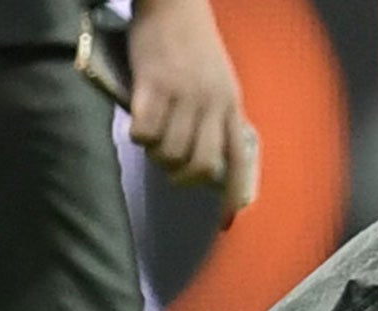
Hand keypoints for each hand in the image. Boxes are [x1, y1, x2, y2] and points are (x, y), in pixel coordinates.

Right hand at [127, 0, 258, 223]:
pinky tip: (138, 121)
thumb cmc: (190, 43)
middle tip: (167, 167)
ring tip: (151, 140)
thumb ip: (216, 116)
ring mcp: (184, 94)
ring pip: (170, 152)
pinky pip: (145, 132)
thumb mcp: (218, 81)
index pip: (239, 158)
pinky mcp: (154, 85)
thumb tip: (206, 160)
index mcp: (231, 104)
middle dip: (180, 176)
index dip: (233, 192)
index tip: (226, 220)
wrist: (172, 2)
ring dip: (156, 155)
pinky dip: (138, 136)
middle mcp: (212, 102)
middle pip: (200, 165)